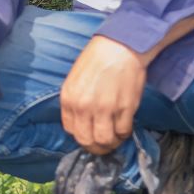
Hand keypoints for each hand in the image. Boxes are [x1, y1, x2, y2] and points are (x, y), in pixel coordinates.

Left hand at [60, 35, 146, 153]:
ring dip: (111, 144)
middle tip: (103, 144)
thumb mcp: (75, 80)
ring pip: (105, 141)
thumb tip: (81, 123)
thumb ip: (75, 102)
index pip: (71, 131)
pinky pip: (123, 132)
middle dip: (95, 147)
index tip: (89, 135)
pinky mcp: (125, 108)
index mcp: (69, 99)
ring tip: (115, 138)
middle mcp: (84, 107)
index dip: (81, 136)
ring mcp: (105, 109)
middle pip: (86, 140)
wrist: (119, 46)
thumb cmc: (97, 60)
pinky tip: (125, 127)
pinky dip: (125, 134)